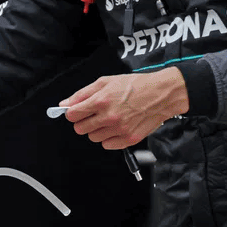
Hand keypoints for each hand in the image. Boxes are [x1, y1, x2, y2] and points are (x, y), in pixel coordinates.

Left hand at [62, 68, 189, 149]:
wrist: (161, 94)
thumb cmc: (134, 85)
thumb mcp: (105, 82)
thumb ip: (82, 94)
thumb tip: (65, 104)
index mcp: (101, 101)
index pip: (72, 115)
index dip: (72, 113)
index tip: (77, 111)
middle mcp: (109, 117)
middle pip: (80, 129)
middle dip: (83, 122)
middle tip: (93, 115)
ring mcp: (120, 130)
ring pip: (93, 138)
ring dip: (96, 130)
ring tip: (107, 119)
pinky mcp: (129, 139)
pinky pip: (107, 145)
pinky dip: (108, 138)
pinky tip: (116, 127)